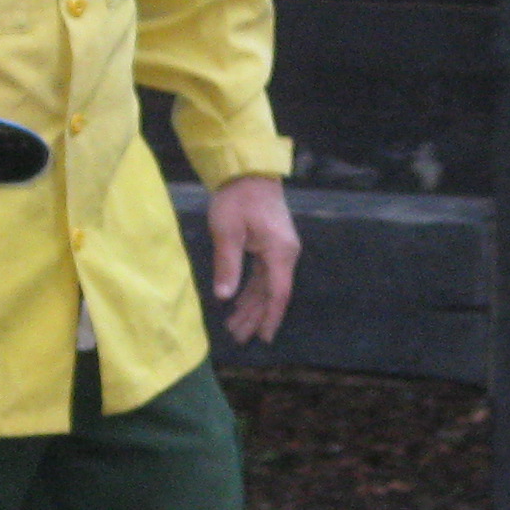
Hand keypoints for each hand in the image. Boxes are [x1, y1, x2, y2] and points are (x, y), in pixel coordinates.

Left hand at [204, 174, 299, 344]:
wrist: (248, 170)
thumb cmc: (237, 198)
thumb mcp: (227, 231)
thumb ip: (227, 265)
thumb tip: (224, 297)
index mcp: (279, 252)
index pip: (278, 293)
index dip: (270, 318)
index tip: (263, 338)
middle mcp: (285, 254)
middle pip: (272, 294)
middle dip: (255, 317)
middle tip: (238, 338)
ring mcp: (280, 250)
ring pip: (267, 286)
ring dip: (251, 306)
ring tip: (235, 327)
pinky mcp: (271, 245)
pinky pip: (263, 275)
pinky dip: (251, 290)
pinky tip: (239, 303)